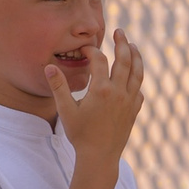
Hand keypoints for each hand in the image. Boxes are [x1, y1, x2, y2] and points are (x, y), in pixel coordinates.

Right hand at [46, 31, 144, 163]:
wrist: (100, 156)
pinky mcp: (134, 110)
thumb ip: (58, 87)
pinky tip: (134, 75)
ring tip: (132, 45)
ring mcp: (129, 101)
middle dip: (122, 43)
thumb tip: (48, 67)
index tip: (86, 50)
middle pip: (124, 60)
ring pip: (137, 72)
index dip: (92, 52)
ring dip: (136, 56)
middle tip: (119, 31)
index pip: (99, 61)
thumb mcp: (65, 110)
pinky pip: (139, 89)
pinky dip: (137, 78)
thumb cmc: (80, 134)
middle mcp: (119, 92)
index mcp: (101, 90)